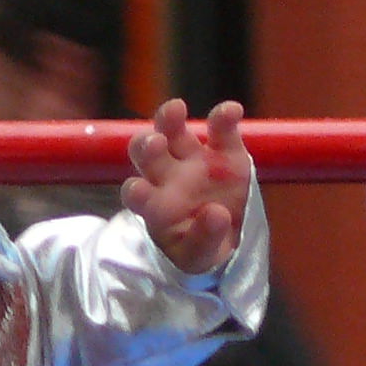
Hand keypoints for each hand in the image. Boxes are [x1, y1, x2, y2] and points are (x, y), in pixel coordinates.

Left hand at [123, 99, 252, 275]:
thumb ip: (204, 238)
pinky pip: (221, 128)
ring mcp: (194, 159)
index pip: (136, 194)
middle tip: (155, 144)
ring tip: (175, 109)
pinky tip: (231, 111)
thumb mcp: (198, 256)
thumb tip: (218, 213)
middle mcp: (167, 176)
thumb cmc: (198, 247)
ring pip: (174, 131)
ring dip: (169, 119)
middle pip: (146, 152)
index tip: (138, 190)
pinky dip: (224, 117)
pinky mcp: (224, 151)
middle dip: (146, 145)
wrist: (226, 237)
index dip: (135, 191)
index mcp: (154, 204)